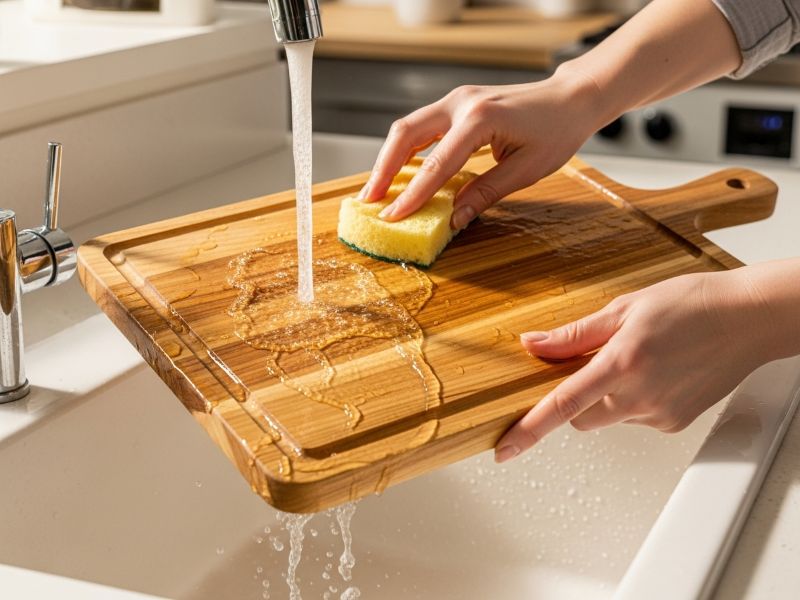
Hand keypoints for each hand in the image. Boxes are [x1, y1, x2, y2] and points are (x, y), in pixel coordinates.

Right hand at [359, 68, 603, 229]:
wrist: (570, 98)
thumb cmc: (557, 131)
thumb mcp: (526, 170)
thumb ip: (485, 193)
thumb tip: (453, 219)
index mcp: (479, 119)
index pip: (436, 164)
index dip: (412, 195)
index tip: (393, 217)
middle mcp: (461, 104)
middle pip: (405, 134)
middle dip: (383, 169)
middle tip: (369, 201)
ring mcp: (457, 100)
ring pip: (409, 127)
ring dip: (389, 158)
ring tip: (377, 190)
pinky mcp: (458, 104)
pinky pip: (423, 127)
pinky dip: (406, 150)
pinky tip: (399, 171)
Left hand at [494, 269, 772, 462]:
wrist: (747, 319)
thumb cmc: (692, 304)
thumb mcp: (624, 308)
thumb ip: (574, 334)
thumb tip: (532, 345)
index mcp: (621, 362)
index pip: (563, 404)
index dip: (529, 429)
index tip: (505, 448)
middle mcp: (639, 395)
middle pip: (581, 417)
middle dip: (577, 398)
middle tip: (597, 363)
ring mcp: (659, 414)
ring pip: (609, 418)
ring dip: (608, 398)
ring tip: (638, 361)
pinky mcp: (675, 424)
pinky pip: (636, 419)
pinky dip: (635, 401)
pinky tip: (658, 373)